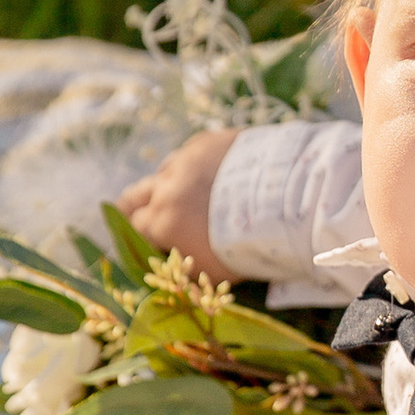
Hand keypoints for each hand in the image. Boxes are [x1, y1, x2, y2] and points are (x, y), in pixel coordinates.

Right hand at [116, 128, 232, 275]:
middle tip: (142, 214)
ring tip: (189, 191)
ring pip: (165, 170)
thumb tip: (178, 269)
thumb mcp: (213, 273)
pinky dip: (197, 164)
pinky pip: (192, 153)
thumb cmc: (246, 246)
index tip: (147, 239)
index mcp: (163, 221)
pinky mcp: (207, 142)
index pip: (134, 227)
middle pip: (134, 196)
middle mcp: (166, 187)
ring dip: (170, 182)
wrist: (281, 203)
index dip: (140, 235)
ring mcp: (185, 160)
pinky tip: (213, 171)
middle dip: (135, 207)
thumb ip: (187, 268)